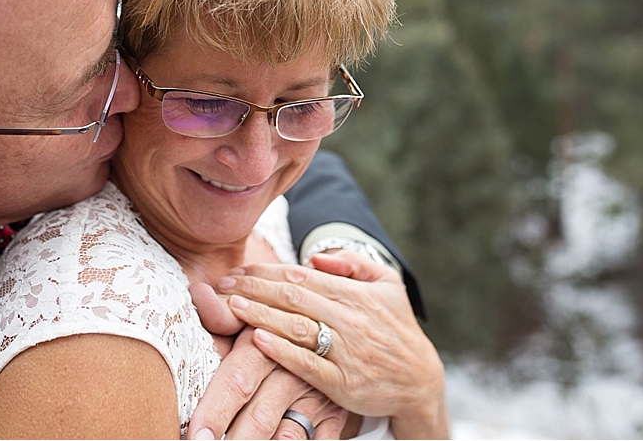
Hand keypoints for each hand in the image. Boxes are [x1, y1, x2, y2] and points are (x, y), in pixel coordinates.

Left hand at [217, 250, 448, 438]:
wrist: (420, 380)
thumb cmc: (397, 327)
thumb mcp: (388, 284)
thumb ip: (352, 263)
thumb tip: (314, 257)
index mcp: (356, 295)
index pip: (302, 276)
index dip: (266, 271)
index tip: (239, 270)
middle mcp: (350, 321)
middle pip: (292, 298)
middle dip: (253, 288)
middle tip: (222, 284)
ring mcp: (346, 353)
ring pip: (296, 328)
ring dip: (260, 314)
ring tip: (231, 305)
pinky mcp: (342, 384)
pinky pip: (307, 365)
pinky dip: (281, 352)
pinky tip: (257, 340)